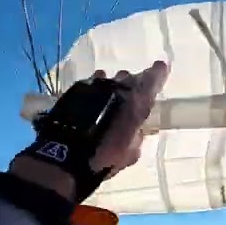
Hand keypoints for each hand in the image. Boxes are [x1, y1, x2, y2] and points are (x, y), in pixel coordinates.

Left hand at [12, 61, 168, 200]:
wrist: (64, 156)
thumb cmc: (104, 157)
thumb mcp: (130, 154)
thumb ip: (136, 138)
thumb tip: (136, 132)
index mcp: (136, 102)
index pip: (152, 79)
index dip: (158, 73)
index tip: (161, 66)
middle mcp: (118, 88)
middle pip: (130, 78)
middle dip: (134, 83)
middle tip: (134, 94)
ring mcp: (95, 85)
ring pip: (110, 79)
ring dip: (113, 86)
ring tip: (111, 98)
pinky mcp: (76, 89)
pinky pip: (92, 84)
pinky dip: (96, 90)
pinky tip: (93, 100)